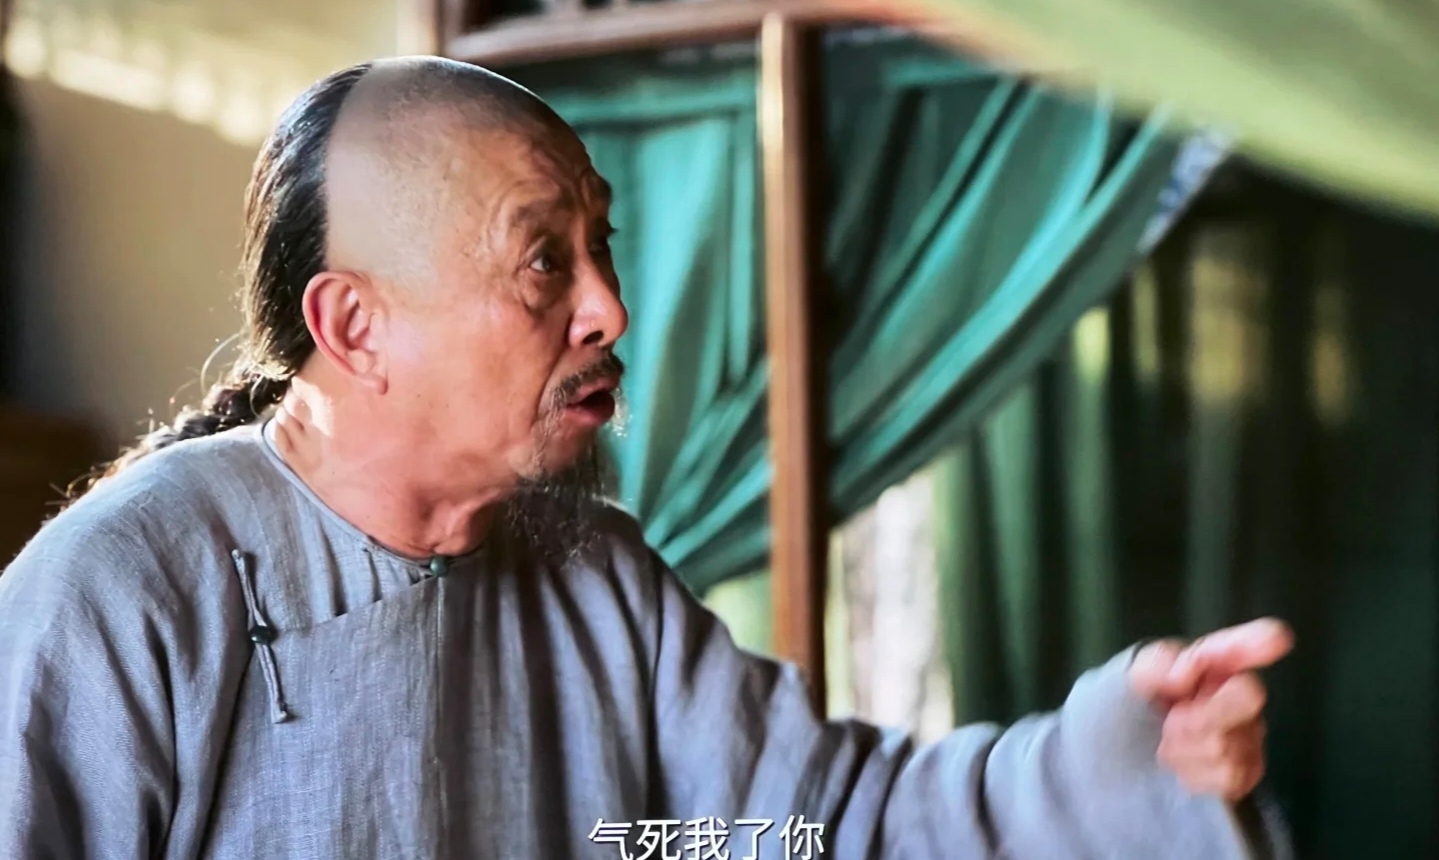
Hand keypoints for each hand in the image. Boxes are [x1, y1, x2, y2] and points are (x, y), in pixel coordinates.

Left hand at [1128, 618, 1293, 801]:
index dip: (1254, 641)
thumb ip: (1156, 666)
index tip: (1276, 638)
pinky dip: (1195, 774)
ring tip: (1169, 744)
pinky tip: (1184, 765)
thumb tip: (1181, 676)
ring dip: (1185, 750)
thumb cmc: (1140, 705)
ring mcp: (1249, 734)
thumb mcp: (1136, 677)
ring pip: (1229, 745)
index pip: (1236, 647)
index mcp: (1211, 662)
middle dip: (1202, 714)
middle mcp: (1239, 693)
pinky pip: (1229, 776)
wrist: (1136, 754)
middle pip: (1246, 696)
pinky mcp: (1246, 772)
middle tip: (1171, 721)